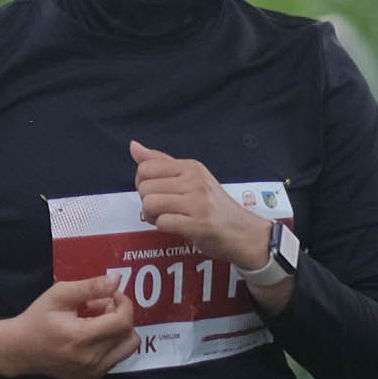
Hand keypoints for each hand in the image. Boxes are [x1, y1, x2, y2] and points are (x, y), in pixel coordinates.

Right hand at [0, 277, 137, 378]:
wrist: (20, 350)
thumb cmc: (37, 319)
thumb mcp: (59, 295)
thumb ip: (90, 287)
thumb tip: (117, 280)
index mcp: (81, 337)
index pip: (123, 322)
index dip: (123, 304)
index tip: (111, 295)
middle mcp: (90, 359)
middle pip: (128, 333)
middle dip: (120, 315)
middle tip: (100, 308)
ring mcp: (93, 371)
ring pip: (128, 347)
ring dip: (119, 331)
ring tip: (98, 323)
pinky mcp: (92, 377)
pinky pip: (117, 357)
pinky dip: (112, 343)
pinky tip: (93, 336)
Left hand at [130, 142, 272, 272]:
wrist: (243, 232)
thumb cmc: (213, 206)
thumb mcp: (191, 178)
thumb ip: (161, 163)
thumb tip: (134, 147)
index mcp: (191, 167)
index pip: (146, 167)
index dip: (143, 183)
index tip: (157, 192)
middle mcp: (195, 181)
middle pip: (144, 187)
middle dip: (147, 201)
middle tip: (163, 209)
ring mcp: (197, 202)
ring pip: (150, 203)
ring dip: (152, 216)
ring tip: (168, 217)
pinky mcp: (198, 224)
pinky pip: (162, 222)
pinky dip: (162, 227)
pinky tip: (175, 227)